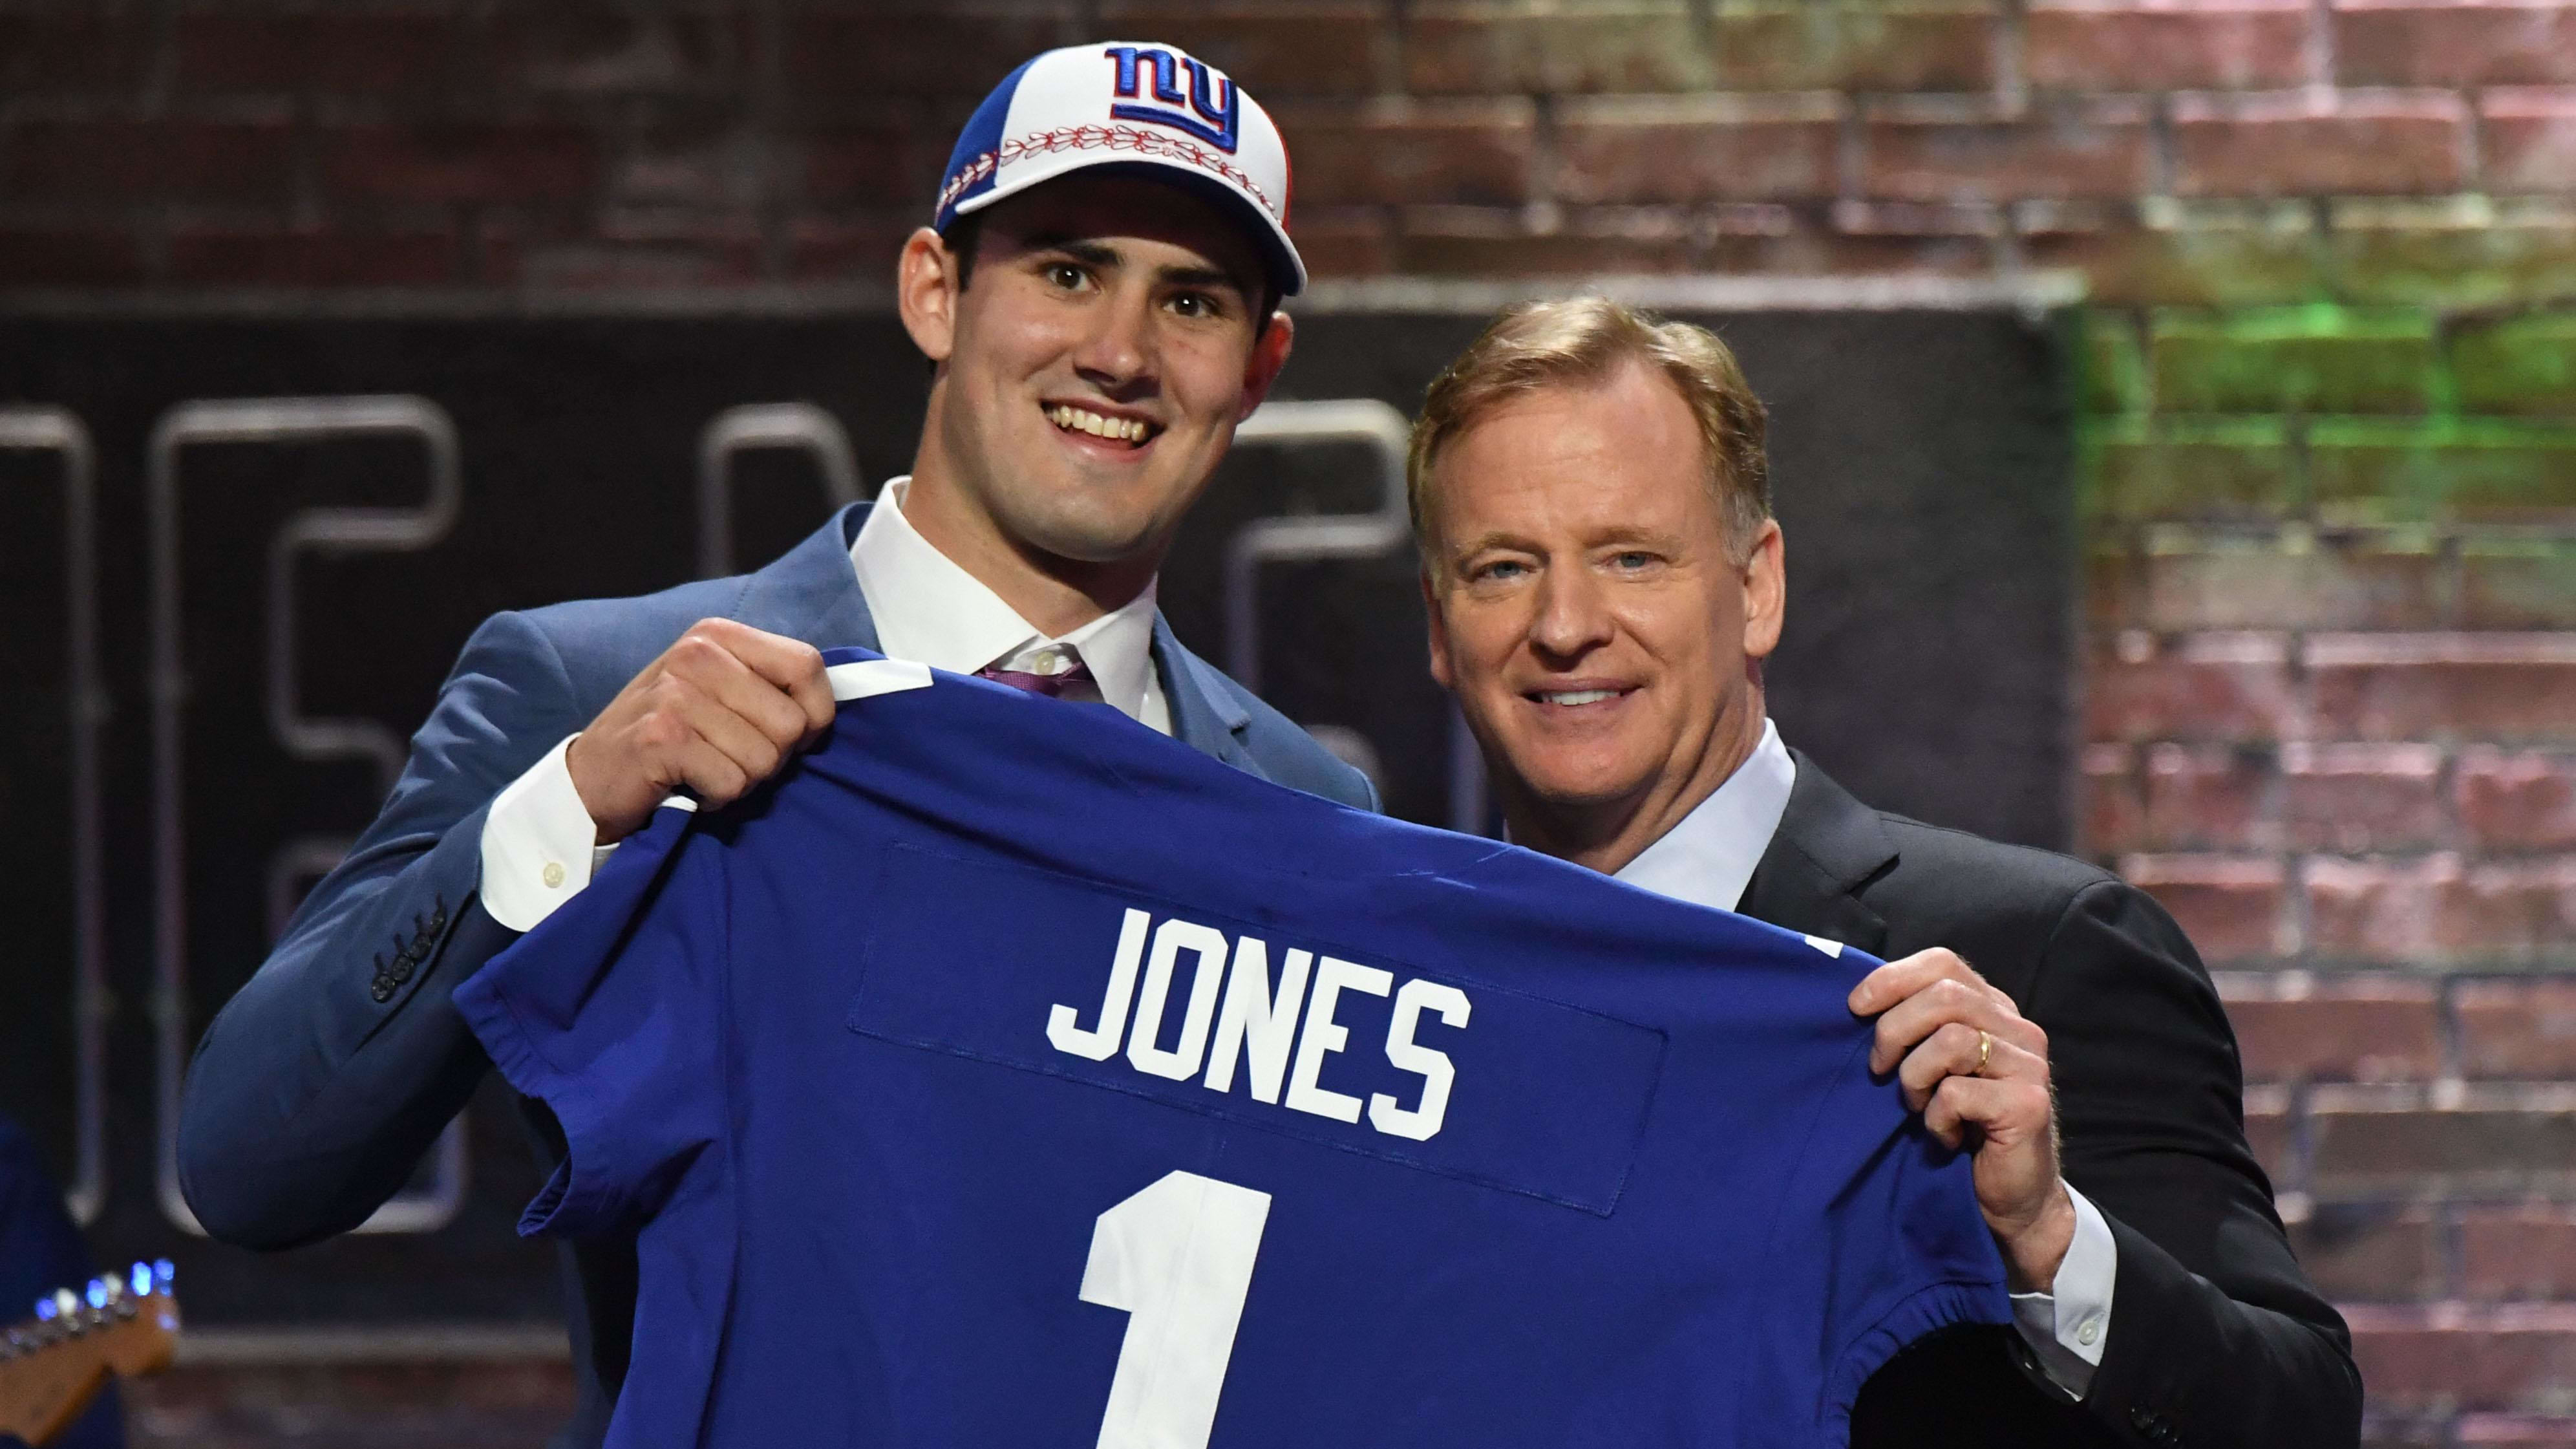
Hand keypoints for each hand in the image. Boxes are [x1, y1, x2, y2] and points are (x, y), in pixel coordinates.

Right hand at [565, 619, 834, 844]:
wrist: (590, 779)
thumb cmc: (669, 738)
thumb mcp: (719, 692)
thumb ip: (769, 687)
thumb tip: (828, 712)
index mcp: (718, 635)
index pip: (807, 664)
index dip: (815, 713)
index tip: (792, 737)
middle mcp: (697, 653)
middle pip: (792, 722)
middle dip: (772, 757)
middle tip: (729, 758)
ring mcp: (676, 694)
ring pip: (765, 759)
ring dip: (742, 780)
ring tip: (705, 769)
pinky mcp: (662, 738)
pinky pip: (732, 782)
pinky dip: (718, 797)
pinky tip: (689, 785)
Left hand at [1848, 948, 2075, 1291]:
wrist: (2011, 1201)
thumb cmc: (1962, 1130)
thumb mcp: (1934, 1069)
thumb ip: (1916, 1029)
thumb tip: (1857, 1001)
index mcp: (1994, 1010)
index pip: (1944, 963)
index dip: (1893, 978)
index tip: (1855, 1007)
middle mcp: (2018, 1030)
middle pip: (1944, 996)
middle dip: (1894, 1030)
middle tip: (1878, 1070)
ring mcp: (2029, 1066)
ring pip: (1950, 1040)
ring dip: (1914, 1078)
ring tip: (1917, 1106)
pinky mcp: (2028, 1104)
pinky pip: (1957, 1092)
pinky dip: (1935, 1117)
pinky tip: (1943, 1135)